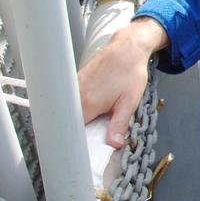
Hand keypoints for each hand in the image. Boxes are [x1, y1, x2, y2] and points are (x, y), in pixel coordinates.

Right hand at [77, 17, 165, 148]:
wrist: (127, 48)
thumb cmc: (130, 73)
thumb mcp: (129, 102)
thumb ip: (119, 125)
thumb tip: (113, 145)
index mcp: (87, 105)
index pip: (72, 133)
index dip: (76, 143)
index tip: (80, 152)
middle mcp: (75, 98)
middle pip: (69, 123)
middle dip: (78, 133)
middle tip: (89, 137)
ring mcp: (72, 89)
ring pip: (70, 112)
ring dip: (78, 120)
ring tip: (91, 123)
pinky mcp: (74, 82)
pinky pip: (72, 101)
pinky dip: (79, 108)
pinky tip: (91, 107)